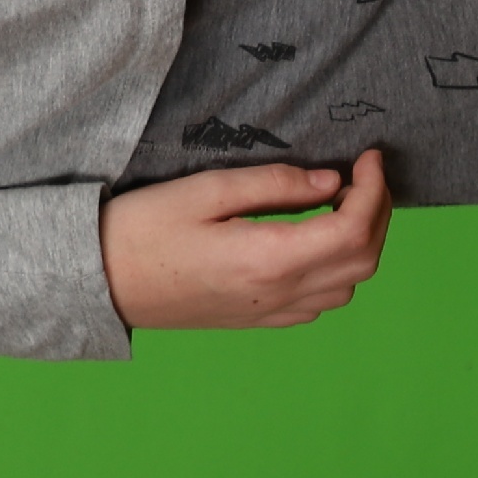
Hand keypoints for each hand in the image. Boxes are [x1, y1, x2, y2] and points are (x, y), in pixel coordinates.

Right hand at [102, 151, 392, 329]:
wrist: (99, 281)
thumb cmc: (141, 231)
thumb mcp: (206, 190)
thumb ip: (273, 184)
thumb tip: (329, 180)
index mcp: (270, 259)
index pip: (354, 228)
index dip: (374, 189)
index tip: (369, 157)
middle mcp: (279, 293)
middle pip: (364, 260)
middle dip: (377, 213)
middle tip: (363, 175)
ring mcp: (270, 313)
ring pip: (348, 285)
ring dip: (360, 243)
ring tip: (340, 204)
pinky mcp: (258, 320)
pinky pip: (320, 302)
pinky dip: (337, 270)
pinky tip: (315, 241)